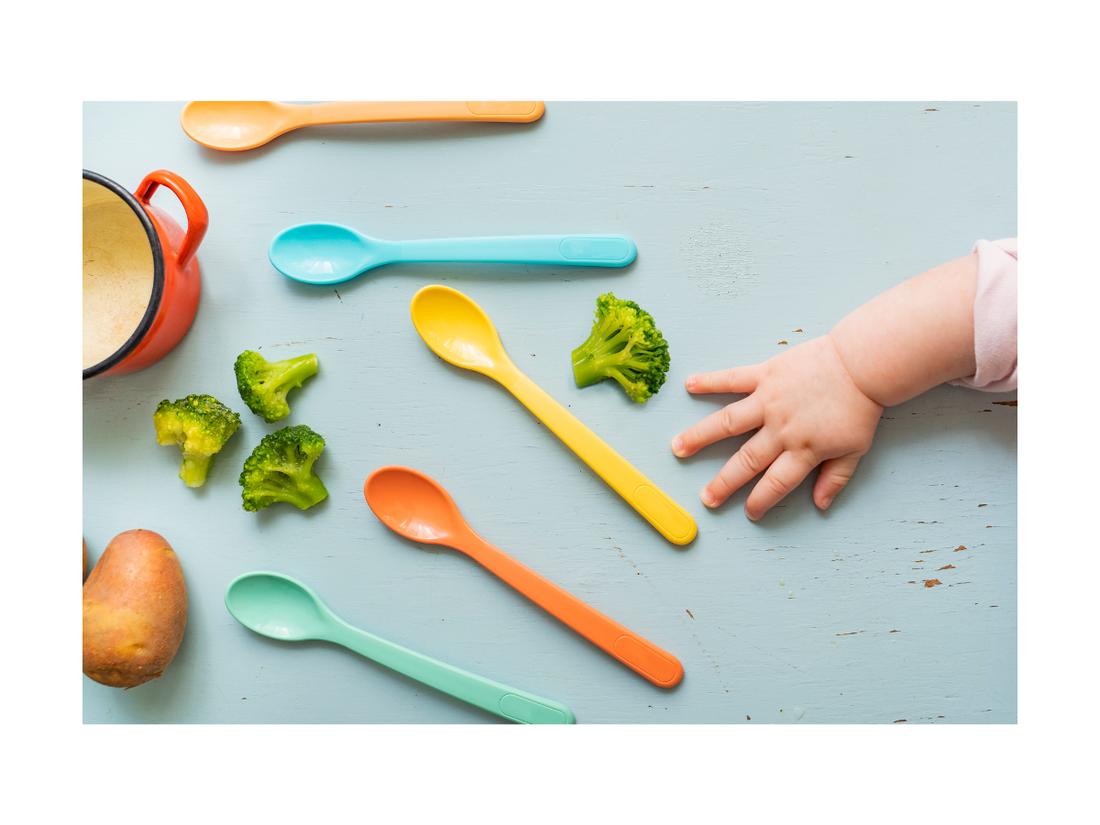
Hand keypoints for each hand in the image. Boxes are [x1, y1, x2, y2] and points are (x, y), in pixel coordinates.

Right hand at [671, 335, 882, 518]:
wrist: (863, 364)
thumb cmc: (861, 406)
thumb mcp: (855, 449)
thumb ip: (836, 478)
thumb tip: (820, 504)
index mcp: (803, 450)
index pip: (776, 483)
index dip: (760, 501)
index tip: (749, 513)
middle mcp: (781, 429)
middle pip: (746, 461)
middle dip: (723, 483)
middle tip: (706, 498)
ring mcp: (769, 401)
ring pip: (727, 423)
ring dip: (700, 436)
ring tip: (678, 448)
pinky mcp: (766, 374)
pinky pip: (733, 379)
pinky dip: (710, 381)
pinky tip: (689, 385)